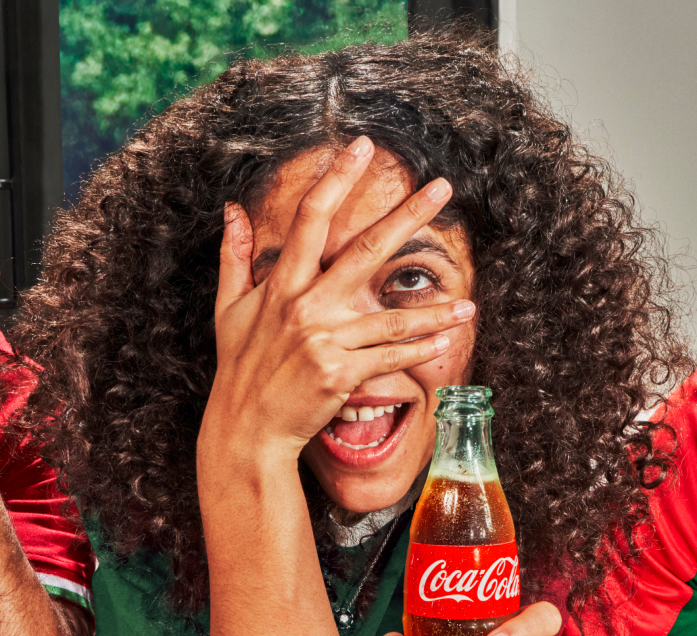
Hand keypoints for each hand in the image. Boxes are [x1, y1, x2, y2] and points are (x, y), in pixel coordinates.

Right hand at [199, 136, 476, 466]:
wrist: (246, 427)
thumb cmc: (239, 366)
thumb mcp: (228, 308)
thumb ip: (235, 256)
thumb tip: (233, 209)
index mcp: (282, 284)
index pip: (311, 218)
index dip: (337, 179)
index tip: (361, 147)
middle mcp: (306, 306)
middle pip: (365, 250)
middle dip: (407, 215)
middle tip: (442, 188)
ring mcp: (326, 341)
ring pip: (392, 318)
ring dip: (435, 311)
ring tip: (468, 304)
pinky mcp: (341, 374)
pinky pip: (390, 358)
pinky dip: (420, 351)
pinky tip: (446, 341)